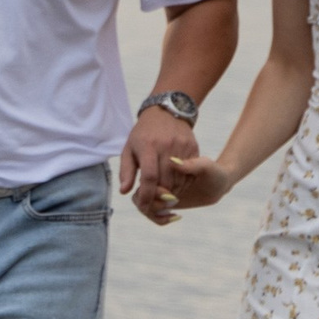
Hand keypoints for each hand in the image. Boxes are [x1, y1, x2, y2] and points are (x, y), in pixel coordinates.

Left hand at [121, 108, 199, 224]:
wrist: (166, 112)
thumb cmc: (143, 134)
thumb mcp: (129, 149)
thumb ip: (126, 171)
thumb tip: (124, 191)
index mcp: (148, 146)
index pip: (149, 177)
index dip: (146, 195)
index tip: (143, 206)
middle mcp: (167, 146)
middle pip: (166, 182)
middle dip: (158, 196)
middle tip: (153, 201)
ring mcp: (182, 147)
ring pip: (179, 180)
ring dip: (170, 192)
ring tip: (162, 193)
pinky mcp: (193, 149)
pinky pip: (190, 174)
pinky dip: (181, 184)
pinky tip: (173, 183)